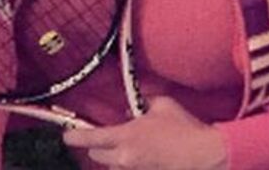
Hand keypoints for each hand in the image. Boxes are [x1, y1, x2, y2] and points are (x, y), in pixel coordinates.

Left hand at [62, 97, 226, 169]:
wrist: (201, 154)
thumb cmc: (183, 128)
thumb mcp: (164, 106)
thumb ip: (143, 105)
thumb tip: (131, 111)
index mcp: (125, 136)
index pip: (89, 138)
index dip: (74, 136)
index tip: (67, 135)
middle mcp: (123, 157)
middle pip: (96, 154)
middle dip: (100, 145)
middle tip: (113, 137)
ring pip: (111, 165)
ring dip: (117, 157)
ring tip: (136, 148)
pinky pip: (127, 169)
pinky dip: (130, 164)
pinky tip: (146, 157)